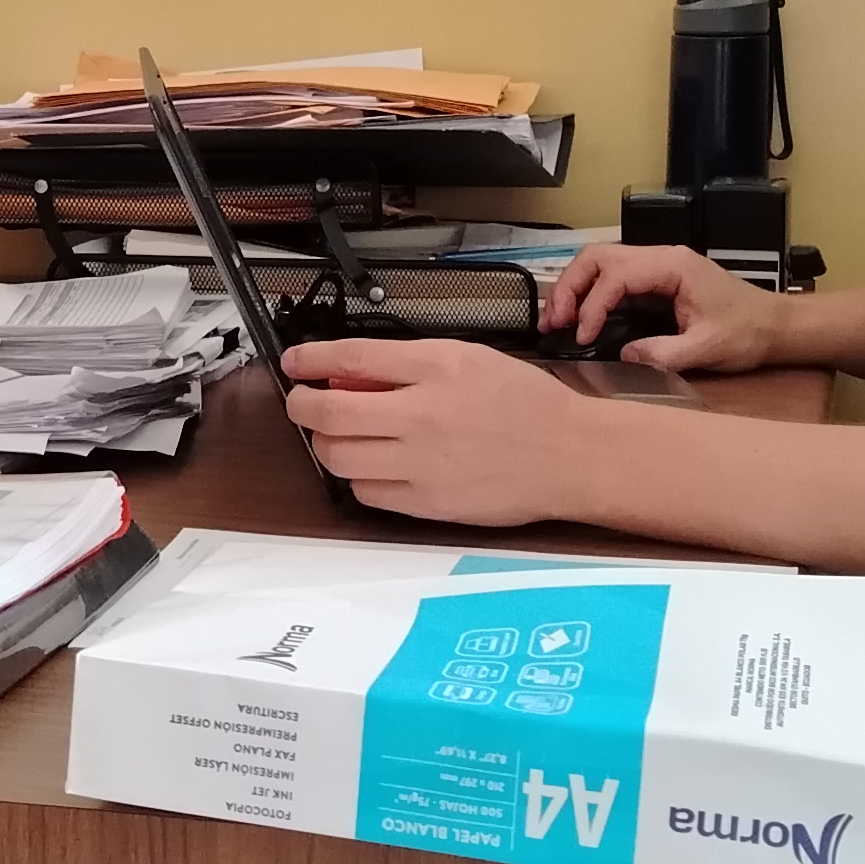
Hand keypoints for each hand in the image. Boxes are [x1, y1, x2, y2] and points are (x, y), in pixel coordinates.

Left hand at [281, 339, 595, 524]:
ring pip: (338, 457)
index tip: (294, 363)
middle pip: (330, 413)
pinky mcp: (427, 504)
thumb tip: (351, 373)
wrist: (570, 455)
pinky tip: (374, 465)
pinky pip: (366, 493)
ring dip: (327, 443)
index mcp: (438, 368)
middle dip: (303, 406)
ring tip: (342, 435)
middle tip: (304, 403)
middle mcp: (425, 415)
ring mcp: (423, 464)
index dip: (311, 360)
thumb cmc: (527, 405)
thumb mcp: (469, 359)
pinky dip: (358, 478)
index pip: (352, 359)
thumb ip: (409, 364)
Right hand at [536, 242, 786, 375]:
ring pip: (601, 261)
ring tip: (557, 320)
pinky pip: (614, 275)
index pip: (616, 276)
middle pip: (598, 257)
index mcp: (672, 266)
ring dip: (575, 287)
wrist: (775, 325)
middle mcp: (661, 256)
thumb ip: (664, 353)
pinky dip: (590, 292)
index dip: (592, 305)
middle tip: (554, 323)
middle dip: (570, 287)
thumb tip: (623, 356)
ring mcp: (658, 264)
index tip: (583, 337)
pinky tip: (580, 317)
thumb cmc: (747, 332)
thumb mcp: (707, 348)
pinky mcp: (657, 278)